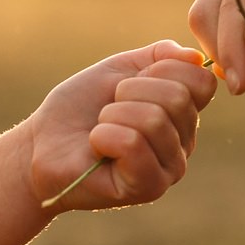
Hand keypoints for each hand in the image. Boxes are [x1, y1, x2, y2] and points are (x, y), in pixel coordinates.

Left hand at [26, 39, 217, 210]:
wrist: (43, 143)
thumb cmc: (80, 107)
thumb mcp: (120, 69)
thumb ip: (160, 56)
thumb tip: (195, 57)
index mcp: (183, 114)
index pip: (201, 82)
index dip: (163, 70)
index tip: (130, 82)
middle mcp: (185, 144)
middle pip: (177, 98)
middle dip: (129, 91)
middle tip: (108, 109)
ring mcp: (169, 170)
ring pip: (154, 120)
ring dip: (112, 115)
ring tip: (100, 128)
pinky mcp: (147, 188)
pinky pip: (133, 144)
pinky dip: (104, 136)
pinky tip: (96, 146)